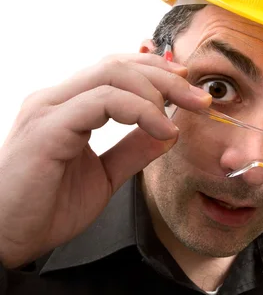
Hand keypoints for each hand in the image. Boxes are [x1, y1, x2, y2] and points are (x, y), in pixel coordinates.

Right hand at [0, 53, 210, 267]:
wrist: (6, 240)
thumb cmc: (46, 208)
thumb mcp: (105, 175)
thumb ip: (134, 150)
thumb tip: (170, 131)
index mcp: (68, 105)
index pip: (117, 69)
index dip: (157, 72)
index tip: (190, 89)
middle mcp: (56, 99)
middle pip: (119, 65)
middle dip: (167, 76)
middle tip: (200, 98)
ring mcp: (49, 109)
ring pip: (112, 74)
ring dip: (158, 90)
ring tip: (185, 111)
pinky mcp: (47, 128)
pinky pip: (103, 102)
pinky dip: (141, 111)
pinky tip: (161, 129)